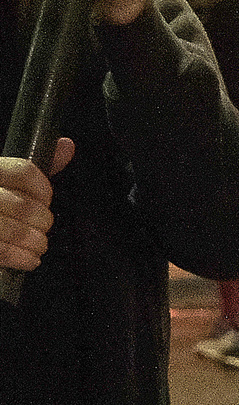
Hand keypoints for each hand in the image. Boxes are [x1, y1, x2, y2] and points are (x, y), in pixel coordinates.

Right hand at [0, 140, 73, 273]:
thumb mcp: (1, 181)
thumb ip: (30, 170)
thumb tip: (66, 145)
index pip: (23, 172)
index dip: (43, 189)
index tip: (45, 200)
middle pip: (24, 206)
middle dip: (42, 220)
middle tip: (42, 227)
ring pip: (15, 230)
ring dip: (36, 242)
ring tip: (39, 244)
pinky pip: (3, 250)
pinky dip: (22, 258)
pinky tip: (30, 259)